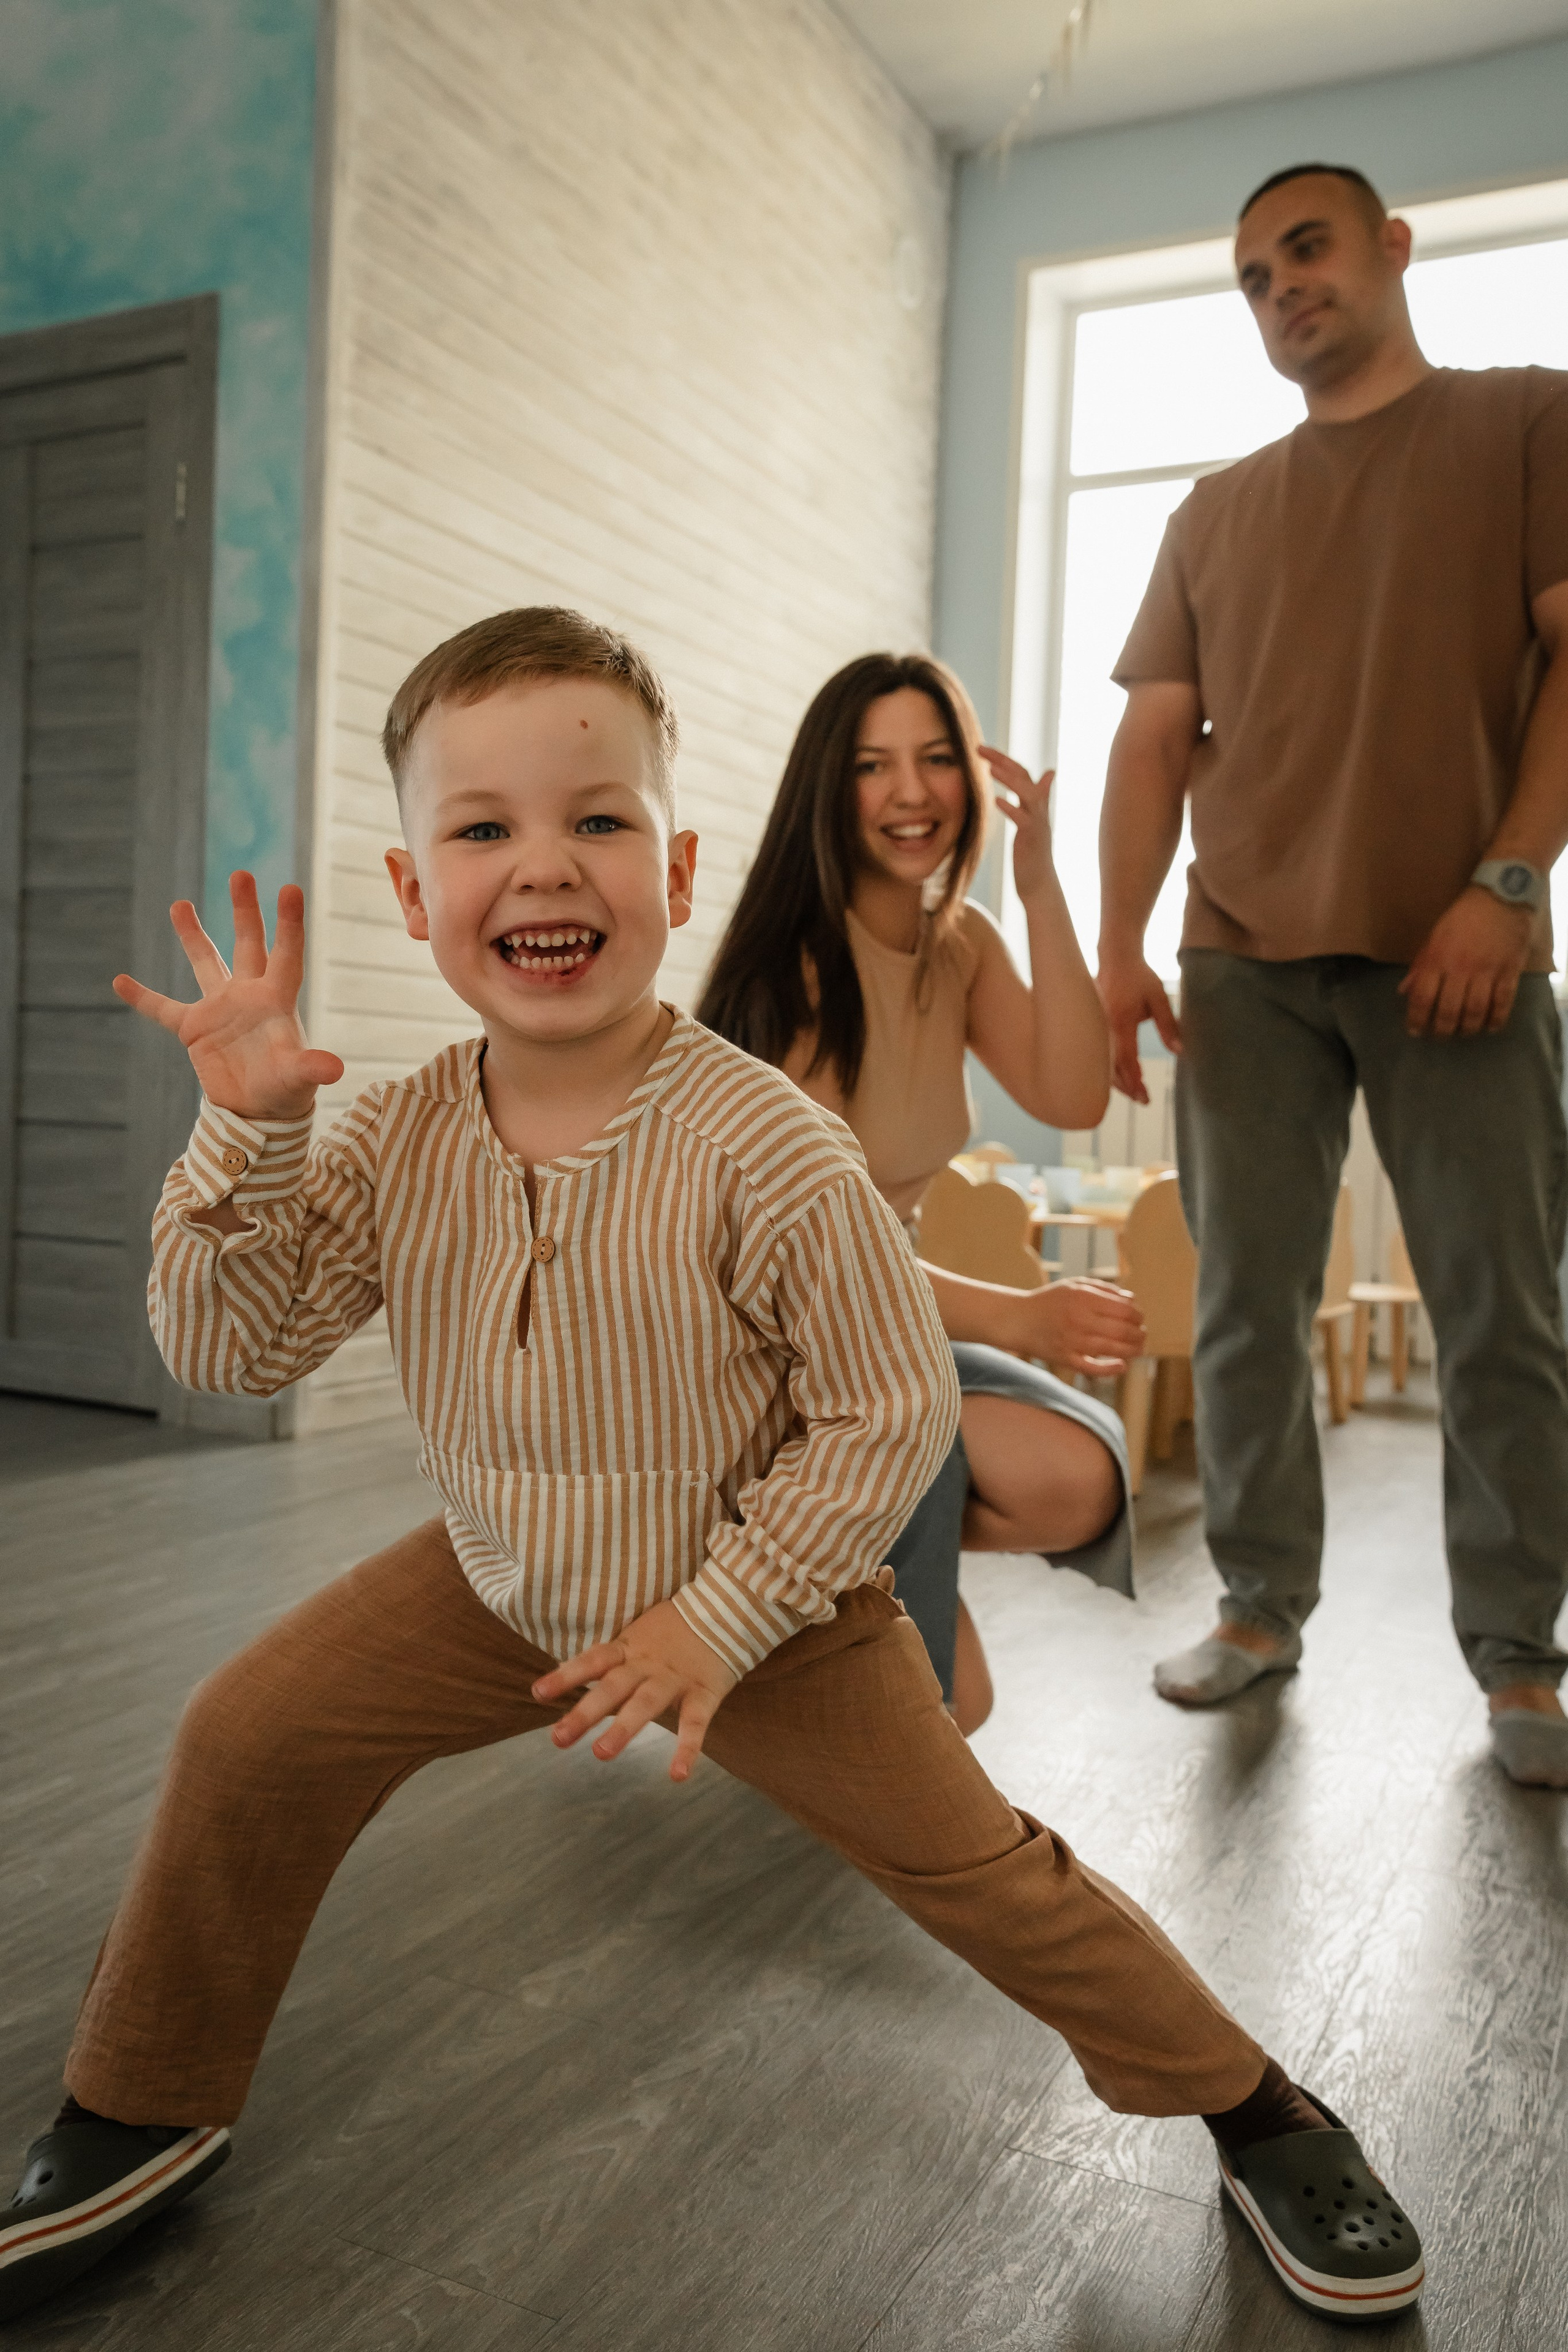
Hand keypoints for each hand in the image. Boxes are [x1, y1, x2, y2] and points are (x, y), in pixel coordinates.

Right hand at [113, 873, 343, 1117]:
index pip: (286, 955)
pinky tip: (120, 981)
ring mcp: (220, 1008)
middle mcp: (248, 996)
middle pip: (248, 945)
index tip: (290, 888)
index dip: (288, 925)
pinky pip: (163, 1009)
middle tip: (241, 874)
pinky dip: (143, 998)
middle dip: (245, 911)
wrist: (258, 1110)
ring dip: (194, 935)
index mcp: (277, 1001)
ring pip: (206, 962)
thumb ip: (310, 1067)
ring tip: (180, 904)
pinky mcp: (194, 1029)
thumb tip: (334, 1069)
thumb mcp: (297, 1077)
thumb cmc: (285, 1090)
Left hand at [532, 1597, 738, 1782]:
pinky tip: (677, 1776)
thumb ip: (609, 1659)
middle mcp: (647, 1664)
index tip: (538, 1693)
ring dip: (624, 1728)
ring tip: (601, 1754)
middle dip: (585, 1713)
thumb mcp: (637, 1636)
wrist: (727, 1608)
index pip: (592, 1660)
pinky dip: (687, 1749)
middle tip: (558, 1738)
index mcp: (629, 1648)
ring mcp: (675, 1679)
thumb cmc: (674, 1630)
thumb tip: (570, 1676)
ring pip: (646, 1703)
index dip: (566, 1676)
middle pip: (612, 1687)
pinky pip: (695, 1723)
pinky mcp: (704, 1692)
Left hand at [978, 744, 1056, 902]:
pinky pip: (1024, 820)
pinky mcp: (1032, 839)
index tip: (981, 748)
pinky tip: (996, 800)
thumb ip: (1036, 797)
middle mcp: (1039, 809)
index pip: (1021, 772)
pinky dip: (1011, 808)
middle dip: (1002, 760)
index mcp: (1035, 804)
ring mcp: (1038, 823)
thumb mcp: (1033, 821)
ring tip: (990, 768)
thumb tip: (1050, 773)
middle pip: (1024, 775)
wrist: (1039, 884)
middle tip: (978, 748)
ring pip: (1028, 793)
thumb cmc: (1032, 853)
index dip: (1003, 759)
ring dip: (1009, 779)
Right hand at [997, 1277, 1146, 1376]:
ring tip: (1138, 1350)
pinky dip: (1111, 1369)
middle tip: (1142, 1336)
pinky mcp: (1065, 1358)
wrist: (1017, 1319)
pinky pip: (1093, 1368)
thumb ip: (1104, 1289)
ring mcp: (1072, 1340)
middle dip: (1139, 1335)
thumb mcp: (1074, 1285)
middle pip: (1123, 1330)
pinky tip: (1122, 1366)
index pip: (1125, 1310)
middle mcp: (1079, 1318)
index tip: (1140, 1319)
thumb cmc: (1049, 1301)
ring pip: (1113, 1349)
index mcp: (1083, 1297)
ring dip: (1132, 1351)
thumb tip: (1132, 1300)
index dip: (1138, 1316)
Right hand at [1096, 949, 1180, 1103]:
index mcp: (1121, 1021)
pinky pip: (1098, 1053)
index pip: (1127, 1059)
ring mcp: (1096, 1028)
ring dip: (1116, 1080)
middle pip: (1110, 1067)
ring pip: (1101, 1063)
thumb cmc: (1140, 977)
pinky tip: (1118, 1076)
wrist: (1115, 957)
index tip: (1145, 1096)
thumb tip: (1179, 1051)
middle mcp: (1104, 1027)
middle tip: (1143, 1100)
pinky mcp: (1093, 1027)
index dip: (1135, 1081)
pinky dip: (1108, 1068)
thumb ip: (1168, 1025)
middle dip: (1126, 1087)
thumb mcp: (1159, 998)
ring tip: (1134, 1092)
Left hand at [1398, 886, 1532, 1037]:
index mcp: (1437, 959)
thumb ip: (1420, 965)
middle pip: (1448, 1011)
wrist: (1501, 896)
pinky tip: (1490, 1027)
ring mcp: (1486, 971)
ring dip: (1468, 1029)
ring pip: (1475, 1012)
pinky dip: (1496, 1020)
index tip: (1415, 1031)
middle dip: (1442, 1031)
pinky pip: (1502, 1003)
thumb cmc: (1462, 917)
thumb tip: (1403, 991)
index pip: (1422, 998)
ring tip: (1464, 1033)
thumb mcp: (1433, 936)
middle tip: (1440, 1036)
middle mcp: (1460, 969)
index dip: (1417, 1020)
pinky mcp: (1509, 972)